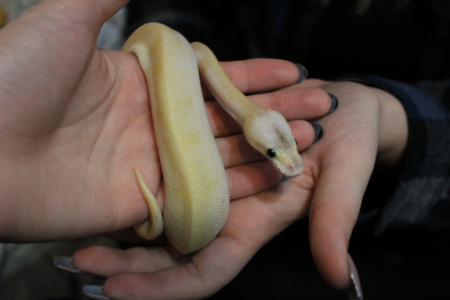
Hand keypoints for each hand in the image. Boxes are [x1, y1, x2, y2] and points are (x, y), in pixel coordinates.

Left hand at [0, 0, 327, 243]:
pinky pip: (200, 196)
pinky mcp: (142, 203)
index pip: (211, 77)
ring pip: (221, 157)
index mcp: (140, 82)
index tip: (292, 70)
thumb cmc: (10, 78)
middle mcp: (151, 124)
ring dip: (265, 150)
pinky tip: (274, 179)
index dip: (252, 74)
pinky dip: (238, 189)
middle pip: (226, 118)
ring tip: (309, 140)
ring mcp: (150, 165)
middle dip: (274, 113)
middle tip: (320, 106)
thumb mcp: (63, 20)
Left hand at [71, 80, 407, 298]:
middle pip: (169, 247)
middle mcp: (224, 205)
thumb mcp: (347, 175)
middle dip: (126, 261)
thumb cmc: (350, 140)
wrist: (340, 104)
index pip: (203, 270)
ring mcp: (210, 174)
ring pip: (161, 204)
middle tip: (77, 262)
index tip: (114, 291)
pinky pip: (168, 157)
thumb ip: (335, 220)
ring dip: (120, 216)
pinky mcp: (204, 141)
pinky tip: (107, 161)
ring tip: (78, 219)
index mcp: (253, 224)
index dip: (163, 287)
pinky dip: (143, 168)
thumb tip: (340, 278)